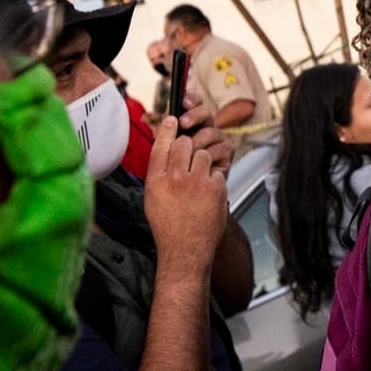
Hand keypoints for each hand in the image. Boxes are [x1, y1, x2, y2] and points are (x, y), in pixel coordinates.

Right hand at [142, 114, 229, 275]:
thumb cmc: (169, 227)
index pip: (161, 145)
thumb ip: (160, 173)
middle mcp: (175, 178)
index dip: (168, 130)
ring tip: (199, 177)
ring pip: (203, 154)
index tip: (173, 121)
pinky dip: (214, 179)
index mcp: (156, 180)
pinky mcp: (215, 188)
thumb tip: (168, 153)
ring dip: (203, 161)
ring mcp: (196, 183)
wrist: (185, 250)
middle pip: (184, 144)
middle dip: (189, 145)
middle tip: (190, 155)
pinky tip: (208, 193)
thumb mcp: (154, 198)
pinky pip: (216, 171)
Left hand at [172, 94, 234, 176]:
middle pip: (205, 113)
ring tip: (186, 154)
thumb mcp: (166, 150)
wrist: (188, 193)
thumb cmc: (177, 170)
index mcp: (191, 123)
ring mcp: (217, 139)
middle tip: (183, 123)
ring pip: (210, 132)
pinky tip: (200, 163)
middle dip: (193, 116)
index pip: (194, 103)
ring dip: (196, 141)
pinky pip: (219, 148)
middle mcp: (206, 127)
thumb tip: (167, 119)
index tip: (183, 102)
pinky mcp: (227, 152)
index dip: (191, 100)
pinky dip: (207, 155)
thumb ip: (166, 134)